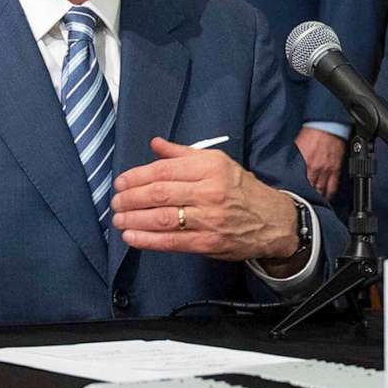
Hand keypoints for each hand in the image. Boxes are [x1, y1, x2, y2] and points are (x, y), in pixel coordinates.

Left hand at [111, 136, 303, 271]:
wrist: (272, 221)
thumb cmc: (241, 189)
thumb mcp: (218, 162)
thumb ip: (183, 154)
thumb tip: (155, 144)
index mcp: (210, 167)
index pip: (164, 170)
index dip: (137, 177)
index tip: (120, 182)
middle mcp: (210, 191)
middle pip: (159, 194)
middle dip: (130, 198)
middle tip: (115, 201)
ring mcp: (209, 219)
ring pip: (162, 218)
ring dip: (134, 219)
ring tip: (118, 218)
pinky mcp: (208, 243)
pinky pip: (171, 241)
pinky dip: (147, 240)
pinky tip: (131, 236)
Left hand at [295, 127, 346, 198]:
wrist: (328, 127)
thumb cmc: (312, 133)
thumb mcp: (298, 145)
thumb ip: (295, 158)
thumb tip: (287, 165)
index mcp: (305, 163)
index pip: (300, 183)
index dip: (297, 192)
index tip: (294, 198)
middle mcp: (316, 169)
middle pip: (311, 190)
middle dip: (308, 198)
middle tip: (304, 204)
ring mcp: (327, 171)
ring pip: (322, 191)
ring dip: (318, 198)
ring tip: (314, 204)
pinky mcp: (336, 169)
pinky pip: (333, 186)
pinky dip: (330, 194)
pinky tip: (327, 198)